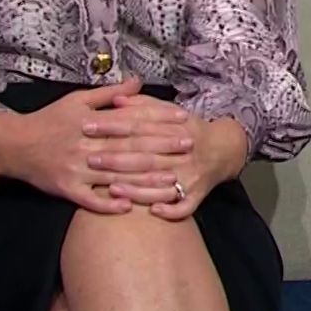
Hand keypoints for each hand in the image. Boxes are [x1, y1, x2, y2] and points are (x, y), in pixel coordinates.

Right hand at [0, 78, 190, 213]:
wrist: (13, 145)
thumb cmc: (49, 120)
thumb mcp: (77, 100)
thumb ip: (109, 93)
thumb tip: (138, 81)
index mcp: (89, 122)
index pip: (130, 120)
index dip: (158, 119)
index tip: (182, 120)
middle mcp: (84, 145)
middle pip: (129, 147)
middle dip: (161, 147)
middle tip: (188, 146)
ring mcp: (75, 169)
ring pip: (115, 174)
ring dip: (145, 178)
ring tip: (172, 180)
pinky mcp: (66, 189)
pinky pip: (89, 200)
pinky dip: (108, 204)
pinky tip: (129, 207)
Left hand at [102, 93, 250, 221]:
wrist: (223, 150)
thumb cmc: (189, 130)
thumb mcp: (170, 111)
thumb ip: (143, 105)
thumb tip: (117, 100)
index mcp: (176, 128)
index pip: (139, 125)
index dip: (112, 125)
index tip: (87, 125)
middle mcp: (184, 152)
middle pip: (146, 155)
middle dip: (117, 158)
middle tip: (90, 158)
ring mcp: (191, 175)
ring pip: (161, 184)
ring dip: (137, 188)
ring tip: (111, 188)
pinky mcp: (197, 195)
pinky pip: (184, 206)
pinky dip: (169, 209)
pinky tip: (152, 211)